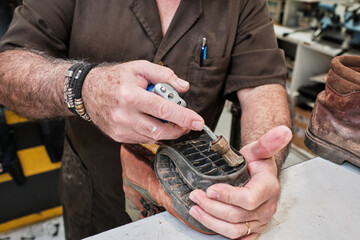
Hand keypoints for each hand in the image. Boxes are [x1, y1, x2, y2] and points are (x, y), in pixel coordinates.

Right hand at [82, 60, 203, 142]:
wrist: (87, 91)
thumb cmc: (115, 78)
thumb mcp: (139, 67)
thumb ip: (163, 75)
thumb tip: (183, 87)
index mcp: (130, 96)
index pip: (163, 110)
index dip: (184, 117)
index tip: (199, 122)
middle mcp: (124, 115)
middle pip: (160, 130)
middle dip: (179, 128)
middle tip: (189, 123)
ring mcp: (120, 129)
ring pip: (153, 137)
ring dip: (168, 131)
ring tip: (172, 120)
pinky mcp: (117, 137)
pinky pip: (143, 139)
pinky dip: (154, 133)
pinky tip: (155, 123)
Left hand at [188, 126, 291, 238]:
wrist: (259, 173)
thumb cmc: (257, 162)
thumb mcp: (259, 150)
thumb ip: (268, 142)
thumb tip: (282, 131)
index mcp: (268, 188)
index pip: (248, 199)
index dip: (227, 196)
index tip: (210, 189)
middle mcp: (266, 207)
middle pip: (236, 216)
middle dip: (211, 207)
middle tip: (195, 196)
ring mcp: (259, 220)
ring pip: (234, 230)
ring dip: (210, 221)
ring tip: (196, 209)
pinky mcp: (252, 228)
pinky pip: (238, 238)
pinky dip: (221, 232)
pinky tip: (209, 223)